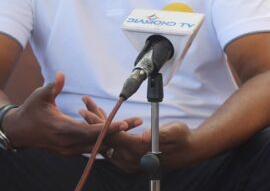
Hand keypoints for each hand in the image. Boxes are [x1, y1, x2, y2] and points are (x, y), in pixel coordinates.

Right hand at [5, 72, 139, 155]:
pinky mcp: (69, 151)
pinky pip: (89, 148)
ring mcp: (68, 150)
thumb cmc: (30, 111)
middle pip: (98, 141)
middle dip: (117, 132)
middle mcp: (67, 144)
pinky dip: (101, 141)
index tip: (123, 124)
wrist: (19, 131)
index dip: (108, 128)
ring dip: (111, 137)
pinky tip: (112, 134)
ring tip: (129, 128)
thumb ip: (53, 87)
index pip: (90, 131)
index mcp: (62, 130)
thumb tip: (62, 75)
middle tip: (136, 122)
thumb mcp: (40, 96)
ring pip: (95, 147)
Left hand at [80, 97, 195, 171]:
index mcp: (138, 149)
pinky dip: (106, 133)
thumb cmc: (181, 138)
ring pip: (106, 141)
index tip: (86, 112)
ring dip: (98, 126)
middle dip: (93, 122)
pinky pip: (112, 145)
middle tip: (82, 107)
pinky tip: (101, 120)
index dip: (98, 123)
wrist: (186, 151)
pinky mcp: (129, 159)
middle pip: (105, 139)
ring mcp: (128, 160)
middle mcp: (130, 158)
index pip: (112, 135)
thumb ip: (160, 134)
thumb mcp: (174, 132)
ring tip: (88, 110)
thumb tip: (146, 136)